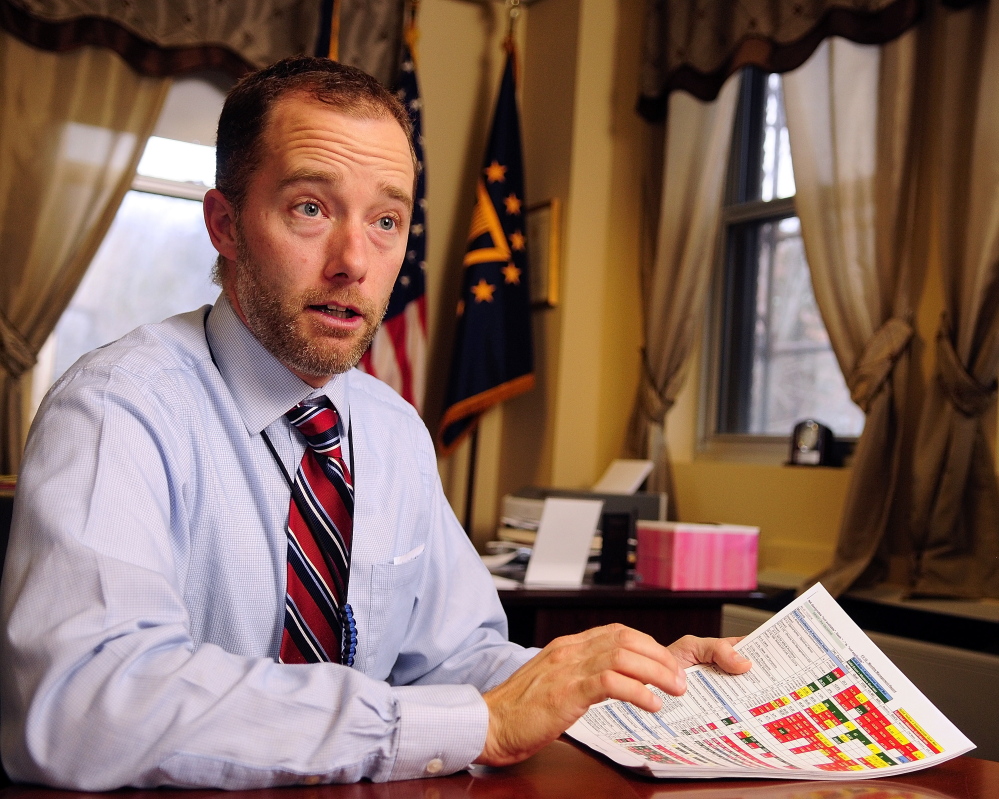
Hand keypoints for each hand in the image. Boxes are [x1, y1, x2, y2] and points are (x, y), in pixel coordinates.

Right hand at [475, 626, 749, 766]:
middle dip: (659, 657)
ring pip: (623, 656)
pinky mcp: (567, 691)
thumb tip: (611, 682)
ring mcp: (567, 668)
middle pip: (626, 639)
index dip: (647, 645)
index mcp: (566, 646)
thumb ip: (579, 675)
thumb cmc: (519, 711)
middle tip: (679, 678)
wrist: (490, 723)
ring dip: (656, 671)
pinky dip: (637, 691)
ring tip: (674, 690)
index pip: (617, 632)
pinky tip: (651, 704)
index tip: (666, 662)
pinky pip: (611, 682)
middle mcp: (569, 650)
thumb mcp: (553, 684)